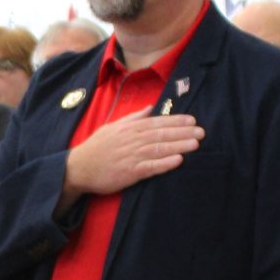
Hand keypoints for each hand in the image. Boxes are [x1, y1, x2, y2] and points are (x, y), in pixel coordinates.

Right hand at [63, 112, 204, 201]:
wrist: (78, 168)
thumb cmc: (96, 148)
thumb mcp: (113, 127)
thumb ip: (133, 118)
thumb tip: (150, 108)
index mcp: (130, 129)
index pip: (157, 122)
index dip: (176, 121)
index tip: (192, 120)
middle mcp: (132, 140)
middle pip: (162, 134)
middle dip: (183, 133)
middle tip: (202, 132)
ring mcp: (131, 156)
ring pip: (159, 149)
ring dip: (179, 146)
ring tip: (195, 144)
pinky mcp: (129, 172)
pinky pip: (150, 167)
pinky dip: (164, 163)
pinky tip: (178, 161)